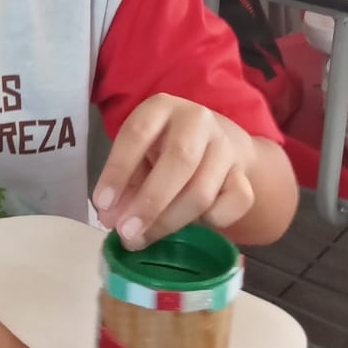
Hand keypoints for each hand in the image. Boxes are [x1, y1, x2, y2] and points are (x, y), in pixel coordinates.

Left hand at [92, 94, 254, 248]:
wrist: (215, 143)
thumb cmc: (162, 149)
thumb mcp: (137, 155)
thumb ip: (124, 184)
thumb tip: (112, 220)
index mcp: (161, 108)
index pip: (138, 133)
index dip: (118, 170)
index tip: (103, 204)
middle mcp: (197, 121)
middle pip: (180, 160)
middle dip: (151, 202)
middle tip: (128, 233)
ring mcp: (225, 148)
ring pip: (203, 191)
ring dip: (171, 221)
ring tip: (145, 238)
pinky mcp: (244, 175)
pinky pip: (234, 205)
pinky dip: (212, 221)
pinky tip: (191, 225)